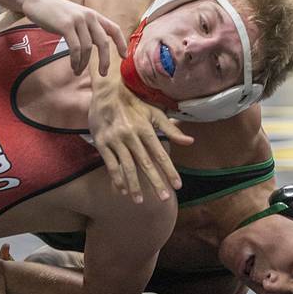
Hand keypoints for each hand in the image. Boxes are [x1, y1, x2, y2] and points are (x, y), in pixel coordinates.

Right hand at [21, 0, 127, 75]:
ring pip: (87, 48)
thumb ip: (86, 28)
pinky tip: (73, 66)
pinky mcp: (65, 26)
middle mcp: (89, 16)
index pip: (114, 29)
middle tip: (103, 74)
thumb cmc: (55, 12)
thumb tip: (94, 45)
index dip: (121, 43)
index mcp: (93, 15)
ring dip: (84, 63)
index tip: (124, 57)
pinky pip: (75, 48)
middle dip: (105, 60)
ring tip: (77, 71)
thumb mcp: (75, 17)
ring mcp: (77, 20)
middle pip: (103, 42)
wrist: (36, 0)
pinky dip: (76, 60)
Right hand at [89, 78, 193, 203]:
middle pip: (145, 164)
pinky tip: (122, 190)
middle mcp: (131, 136)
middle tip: (163, 199)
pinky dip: (117, 178)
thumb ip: (171, 129)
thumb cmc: (133, 102)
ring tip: (140, 201)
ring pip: (127, 167)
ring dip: (134, 185)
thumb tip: (190, 142)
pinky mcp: (102, 143)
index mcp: (145, 129)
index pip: (160, 154)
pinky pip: (110, 164)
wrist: (106, 92)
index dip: (169, 171)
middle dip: (155, 182)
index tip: (177, 186)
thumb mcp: (154, 112)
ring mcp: (115, 140)